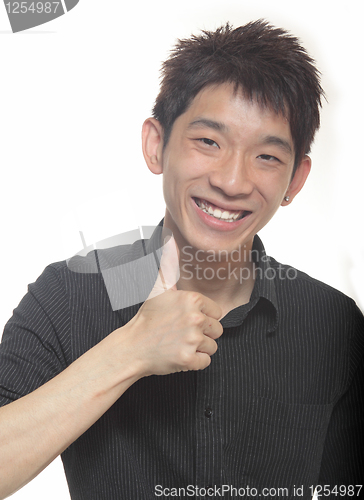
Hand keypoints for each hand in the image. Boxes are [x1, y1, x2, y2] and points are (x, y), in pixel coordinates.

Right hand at [123, 235, 222, 375]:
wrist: (132, 346)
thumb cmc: (148, 318)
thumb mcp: (159, 288)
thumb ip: (169, 264)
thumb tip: (169, 240)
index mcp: (192, 300)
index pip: (216, 312)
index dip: (202, 317)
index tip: (184, 319)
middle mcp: (194, 318)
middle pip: (217, 330)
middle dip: (202, 333)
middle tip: (181, 332)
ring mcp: (191, 340)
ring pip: (212, 346)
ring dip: (198, 348)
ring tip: (180, 343)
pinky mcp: (188, 359)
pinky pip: (206, 362)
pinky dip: (195, 362)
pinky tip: (180, 354)